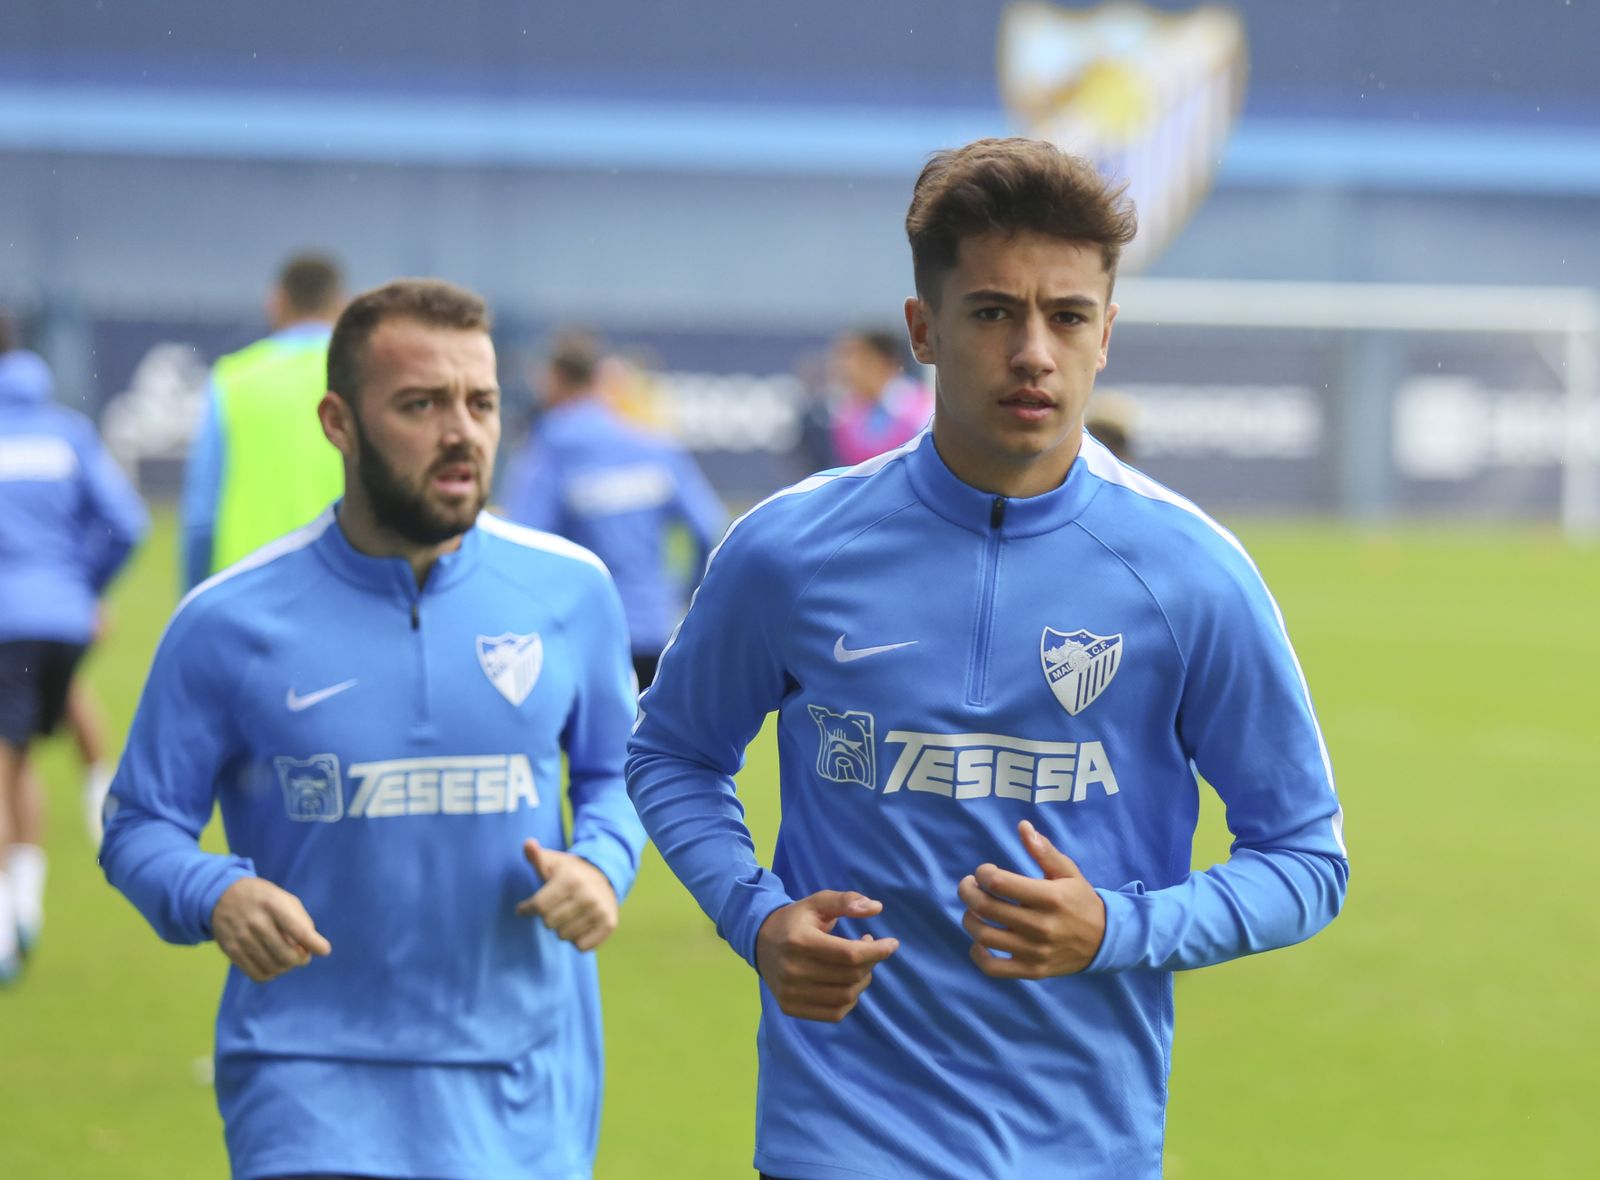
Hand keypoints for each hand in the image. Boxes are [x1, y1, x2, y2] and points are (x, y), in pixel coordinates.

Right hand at [210, 877, 330, 982]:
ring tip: (288, 959)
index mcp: (274, 905)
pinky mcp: (231, 950)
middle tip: (303, 956)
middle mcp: (257, 922)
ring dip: (286, 967)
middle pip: (287, 955)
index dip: (315, 944)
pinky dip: (270, 974)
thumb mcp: (285, 899)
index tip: (324, 950)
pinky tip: (273, 966)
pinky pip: (257, 974)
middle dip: (302, 959)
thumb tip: (310, 949)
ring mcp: (242, 937)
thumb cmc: (264, 899)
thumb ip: (301, 922)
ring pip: (273, 967)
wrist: (224, 895)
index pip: (299, 931)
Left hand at [516, 839, 619, 951]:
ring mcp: (600, 911)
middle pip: (549, 923)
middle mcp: (588, 895)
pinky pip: (580, 946)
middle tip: (556, 907)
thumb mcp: (552, 862)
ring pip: (564, 936)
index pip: (539, 907)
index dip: (527, 909)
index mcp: (571, 880)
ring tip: (570, 914)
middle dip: (547, 917)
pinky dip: (577, 939)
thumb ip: (536, 856)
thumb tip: (528, 843)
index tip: (524, 909)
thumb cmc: (570, 872)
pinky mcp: (610, 924)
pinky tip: (581, 924)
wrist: (606, 877)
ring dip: (562, 928)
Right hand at [754, 891, 899, 1021]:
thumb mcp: (818, 902)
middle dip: (871, 962)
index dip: (877, 951)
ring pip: (845, 997)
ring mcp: (790, 993)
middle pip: (850, 976)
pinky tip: (847, 983)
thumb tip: (877, 908)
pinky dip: (849, 1001)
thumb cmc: (795, 920)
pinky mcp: (790, 1008)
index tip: (892, 943)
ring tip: (860, 965)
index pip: (849, 955)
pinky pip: (833, 1014)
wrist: (760, 941)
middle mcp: (793, 970)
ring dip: (862, 981)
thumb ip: (846, 901)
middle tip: (870, 948)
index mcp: (800, 942)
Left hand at [958, 819, 1105, 978]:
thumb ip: (1044, 850)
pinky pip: (994, 969)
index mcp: (1049, 897)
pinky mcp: (1032, 971)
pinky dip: (978, 955)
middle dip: (968, 892)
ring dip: (969, 919)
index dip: (983, 873)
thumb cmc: (1080, 900)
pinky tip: (979, 941)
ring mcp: (1035, 951)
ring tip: (973, 910)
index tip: (984, 871)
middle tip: (967, 886)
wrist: (1104, 940)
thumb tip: (1022, 826)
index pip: (1000, 883)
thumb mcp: (1068, 872)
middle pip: (987, 908)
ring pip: (985, 936)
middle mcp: (1041, 926)